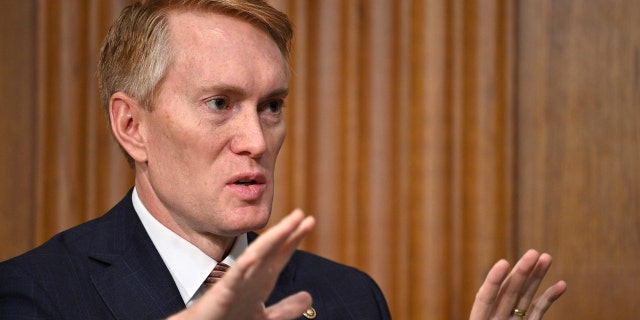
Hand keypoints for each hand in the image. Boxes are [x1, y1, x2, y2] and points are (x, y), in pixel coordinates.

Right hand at [168, 209, 315, 319]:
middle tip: (301, 214)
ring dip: (271, 240)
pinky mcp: (223, 293)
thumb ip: (287, 308)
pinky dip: (243, 267)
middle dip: (286, 231)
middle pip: (271, 249)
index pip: (281, 253)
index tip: (309, 221)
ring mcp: (237, 282)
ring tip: (286, 226)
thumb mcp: (266, 317)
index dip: (295, 238)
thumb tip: (309, 298)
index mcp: (262, 279)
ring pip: (256, 256)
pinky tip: (253, 257)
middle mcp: (251, 275)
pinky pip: (233, 279)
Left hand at [469, 249, 566, 319]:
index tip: (504, 262)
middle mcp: (495, 318)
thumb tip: (482, 311)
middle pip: (508, 291)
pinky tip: (561, 284)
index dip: (493, 280)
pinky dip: (549, 298)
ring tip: (547, 257)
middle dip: (521, 272)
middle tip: (533, 252)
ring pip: (524, 296)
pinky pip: (537, 310)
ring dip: (536, 277)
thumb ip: (483, 317)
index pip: (485, 297)